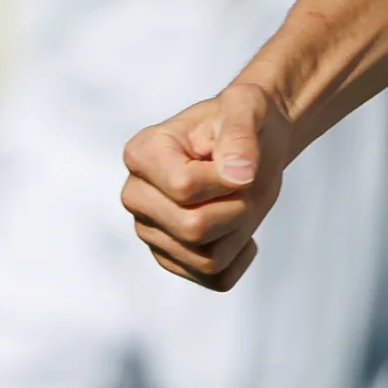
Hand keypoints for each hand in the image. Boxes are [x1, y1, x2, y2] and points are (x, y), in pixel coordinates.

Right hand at [121, 81, 294, 291]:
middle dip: (236, 208)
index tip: (239, 161)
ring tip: (238, 200)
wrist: (252, 144)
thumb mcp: (247, 109)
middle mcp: (136, 196)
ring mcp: (150, 231)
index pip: (183, 188)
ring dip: (240, 231)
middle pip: (193, 228)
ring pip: (207, 259)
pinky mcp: (172, 258)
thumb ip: (240, 134)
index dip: (225, 180)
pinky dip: (240, 257)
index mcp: (141, 153)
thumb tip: (239, 173)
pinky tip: (240, 229)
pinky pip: (216, 279)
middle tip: (242, 183)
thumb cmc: (244, 120)